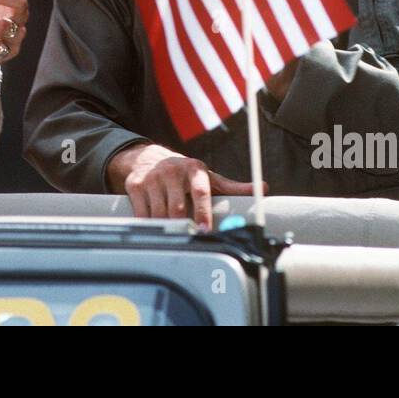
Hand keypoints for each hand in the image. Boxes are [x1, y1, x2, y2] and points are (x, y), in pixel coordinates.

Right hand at [107, 143, 264, 231]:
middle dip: (182, 226)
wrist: (149, 157)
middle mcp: (172, 171)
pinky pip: (140, 212)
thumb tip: (263, 189)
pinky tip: (152, 230)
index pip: (201, 191)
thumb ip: (233, 187)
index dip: (204, 212)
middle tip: (188, 240)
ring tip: (172, 238)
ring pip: (158, 212)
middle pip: (177, 207)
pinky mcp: (135, 184)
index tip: (206, 230)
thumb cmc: (185, 174)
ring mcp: (152, 177)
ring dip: (165, 228)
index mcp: (194, 169)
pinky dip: (146, 224)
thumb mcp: (208, 177)